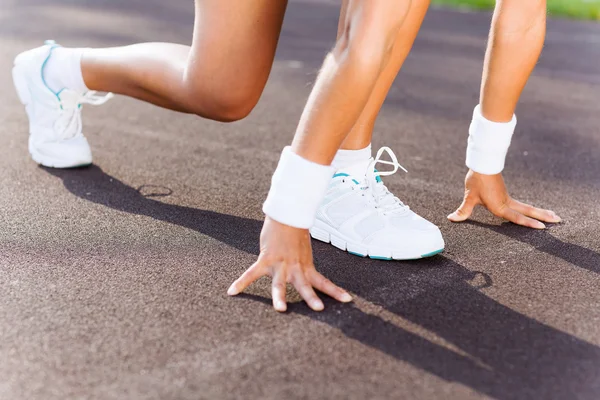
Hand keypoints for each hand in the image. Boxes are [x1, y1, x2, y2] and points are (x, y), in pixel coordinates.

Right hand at [227, 216, 352, 311]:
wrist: (286, 215)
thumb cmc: (294, 234)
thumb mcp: (303, 253)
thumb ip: (302, 266)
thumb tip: (302, 273)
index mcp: (306, 267)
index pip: (324, 282)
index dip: (336, 292)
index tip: (348, 301)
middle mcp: (295, 268)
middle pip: (304, 286)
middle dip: (311, 298)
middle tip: (318, 309)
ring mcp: (280, 264)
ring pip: (280, 283)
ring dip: (280, 296)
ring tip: (280, 309)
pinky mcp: (266, 259)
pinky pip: (252, 273)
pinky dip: (242, 282)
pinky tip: (232, 292)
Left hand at [448, 170, 560, 228]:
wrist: (482, 164)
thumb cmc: (476, 180)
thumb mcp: (469, 196)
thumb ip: (463, 210)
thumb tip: (451, 219)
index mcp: (500, 206)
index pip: (517, 217)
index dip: (529, 223)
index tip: (542, 227)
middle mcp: (507, 203)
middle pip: (528, 211)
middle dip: (543, 216)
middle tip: (558, 220)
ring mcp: (508, 199)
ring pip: (527, 207)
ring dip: (540, 212)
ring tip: (554, 217)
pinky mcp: (506, 196)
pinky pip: (521, 205)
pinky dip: (531, 210)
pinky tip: (536, 213)